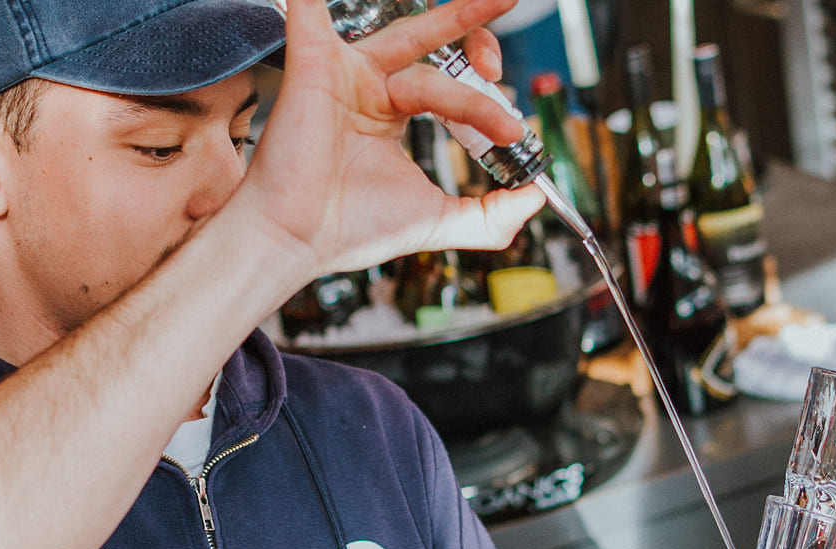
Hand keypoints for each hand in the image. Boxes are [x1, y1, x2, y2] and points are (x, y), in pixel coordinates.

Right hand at [243, 0, 545, 273]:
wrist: (299, 238)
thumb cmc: (352, 229)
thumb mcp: (440, 222)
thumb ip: (491, 215)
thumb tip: (537, 199)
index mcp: (393, 115)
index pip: (448, 83)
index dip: (483, 98)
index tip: (511, 130)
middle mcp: (370, 88)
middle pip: (430, 40)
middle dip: (474, 24)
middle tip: (509, 18)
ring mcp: (344, 73)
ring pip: (411, 38)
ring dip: (457, 18)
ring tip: (499, 11)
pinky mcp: (316, 64)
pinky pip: (316, 12)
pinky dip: (317, 0)